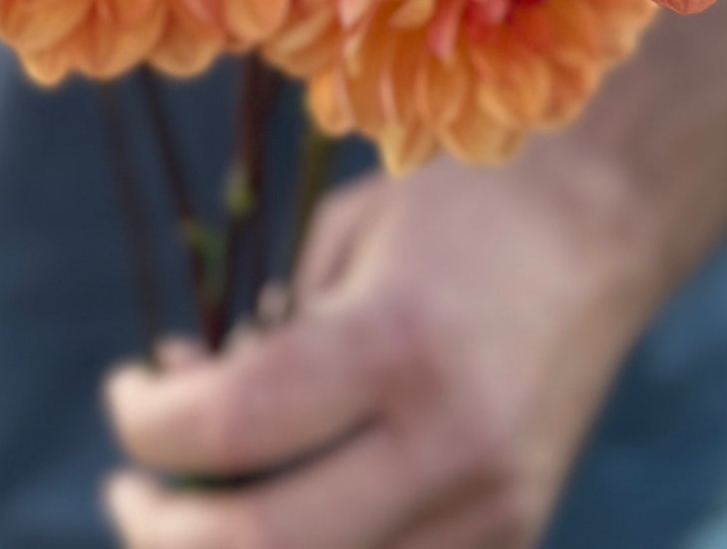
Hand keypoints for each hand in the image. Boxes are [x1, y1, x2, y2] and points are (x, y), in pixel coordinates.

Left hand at [104, 150, 664, 548]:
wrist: (599, 230)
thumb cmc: (457, 210)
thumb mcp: (344, 234)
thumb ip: (263, 330)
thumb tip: (176, 400)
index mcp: (396, 343)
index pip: (230, 425)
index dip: (145, 425)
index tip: (126, 391)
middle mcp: (447, 445)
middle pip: (259, 547)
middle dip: (160, 529)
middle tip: (130, 490)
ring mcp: (489, 512)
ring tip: (188, 515)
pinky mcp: (514, 543)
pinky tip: (282, 516)